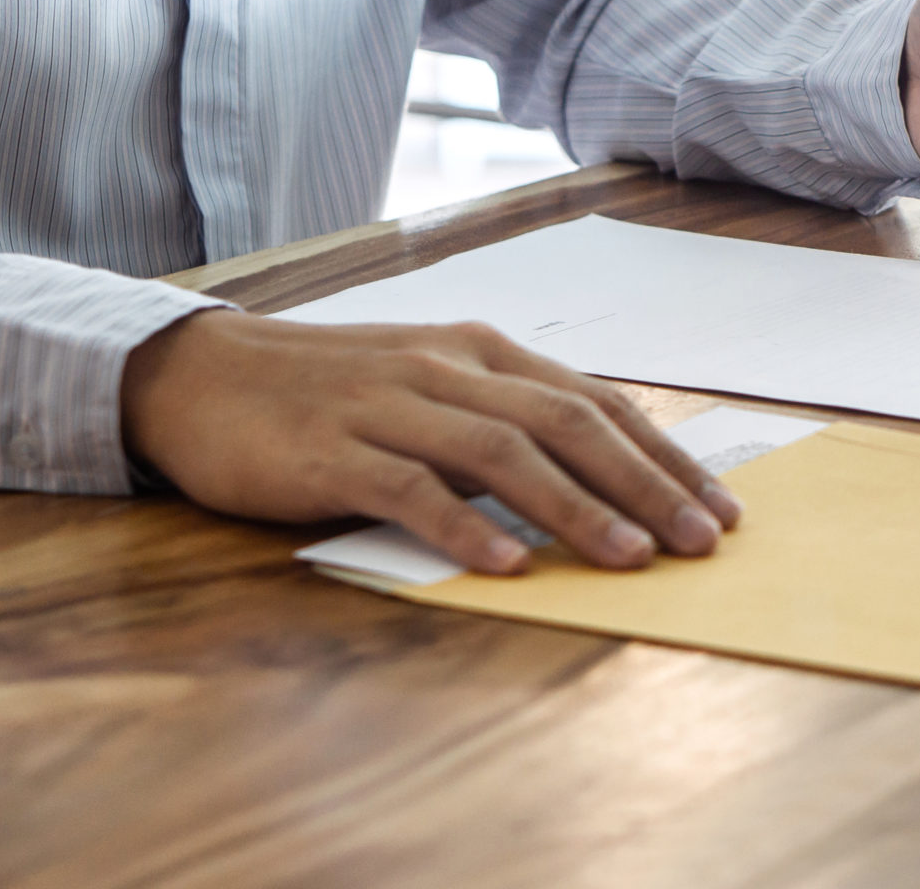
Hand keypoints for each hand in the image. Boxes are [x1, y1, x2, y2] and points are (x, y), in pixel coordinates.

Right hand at [121, 312, 741, 573]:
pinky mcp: (331, 450)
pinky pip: (411, 488)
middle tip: (700, 542)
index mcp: (482, 353)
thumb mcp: (430, 389)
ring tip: (631, 558)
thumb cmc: (330, 394)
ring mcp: (390, 407)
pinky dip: (464, 526)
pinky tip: (507, 566)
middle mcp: (447, 369)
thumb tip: (598, 479)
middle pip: (567, 425)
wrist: (201, 375)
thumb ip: (503, 422)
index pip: (594, 403)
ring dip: (576, 509)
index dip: (663, 456)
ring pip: (503, 453)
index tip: (718, 507)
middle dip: (646, 485)